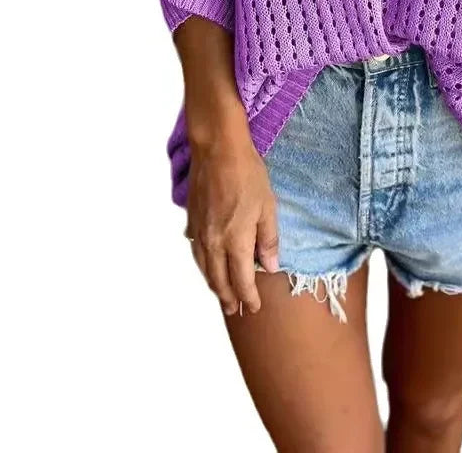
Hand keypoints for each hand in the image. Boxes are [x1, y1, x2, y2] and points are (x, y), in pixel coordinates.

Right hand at [185, 127, 279, 315]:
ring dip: (213, 285)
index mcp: (235, 242)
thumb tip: (270, 266)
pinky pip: (196, 252)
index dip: (247, 297)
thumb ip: (268, 239)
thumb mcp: (268, 206)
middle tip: (234, 311)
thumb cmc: (247, 175)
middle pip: (218, 280)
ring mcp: (199, 233)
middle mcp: (213, 243)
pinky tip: (205, 264)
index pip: (241, 280)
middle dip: (227, 298)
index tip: (252, 309)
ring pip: (204, 268)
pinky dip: (202, 264)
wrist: (217, 150)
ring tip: (220, 294)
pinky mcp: (191, 220)